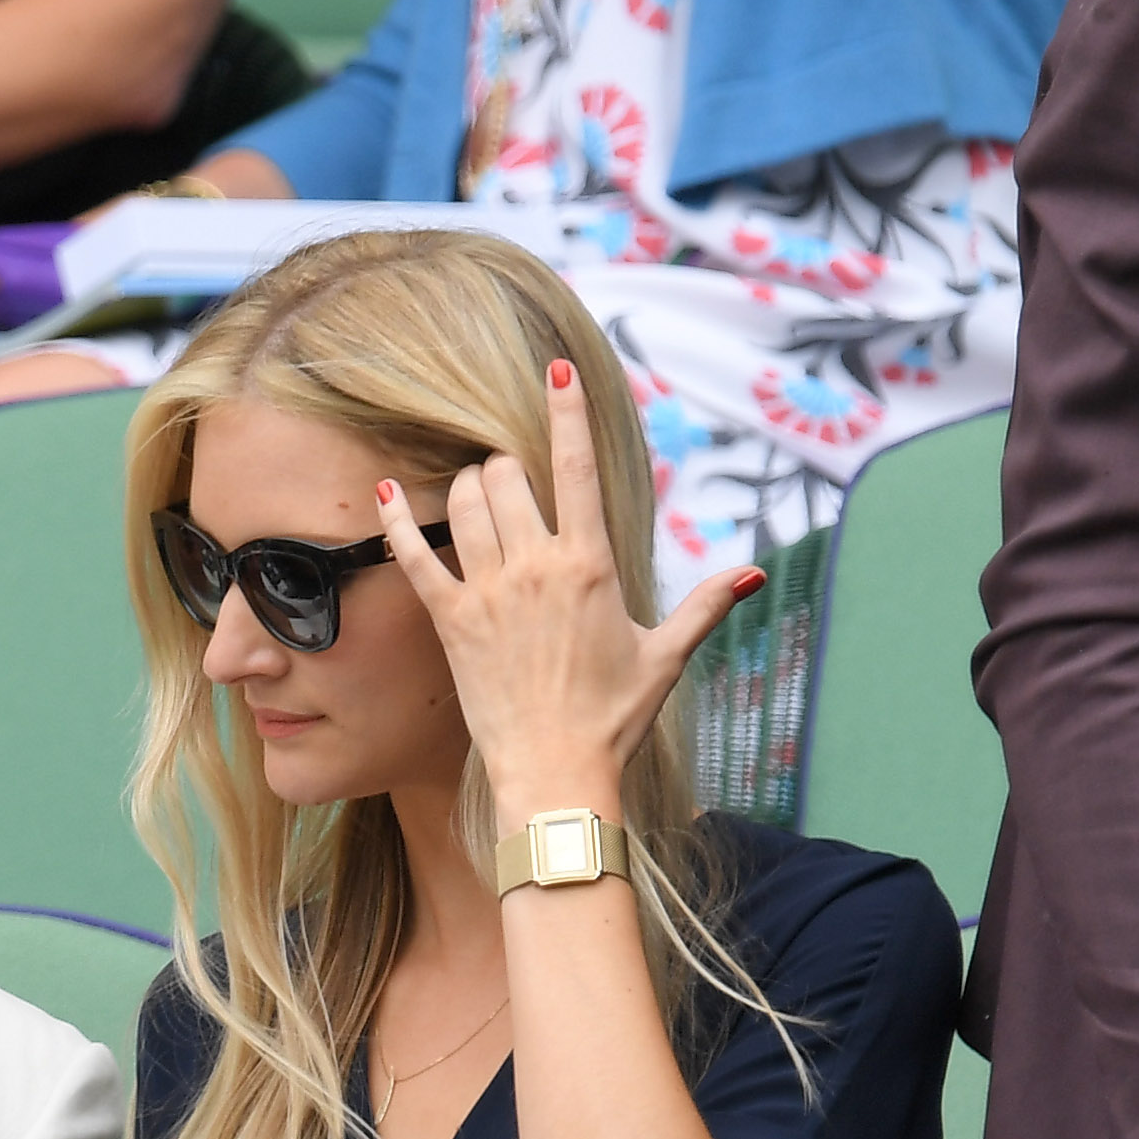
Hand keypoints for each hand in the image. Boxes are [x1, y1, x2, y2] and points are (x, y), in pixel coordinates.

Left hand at [375, 358, 760, 817]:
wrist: (557, 770)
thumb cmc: (613, 717)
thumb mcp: (665, 656)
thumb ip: (705, 605)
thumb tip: (753, 573)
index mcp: (590, 564)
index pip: (577, 467)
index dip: (566, 411)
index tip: (556, 368)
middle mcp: (536, 567)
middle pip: (508, 477)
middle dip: (507, 466)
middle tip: (511, 480)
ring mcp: (489, 592)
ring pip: (466, 504)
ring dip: (468, 486)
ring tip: (476, 495)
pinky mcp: (451, 622)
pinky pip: (415, 555)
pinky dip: (397, 521)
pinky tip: (384, 493)